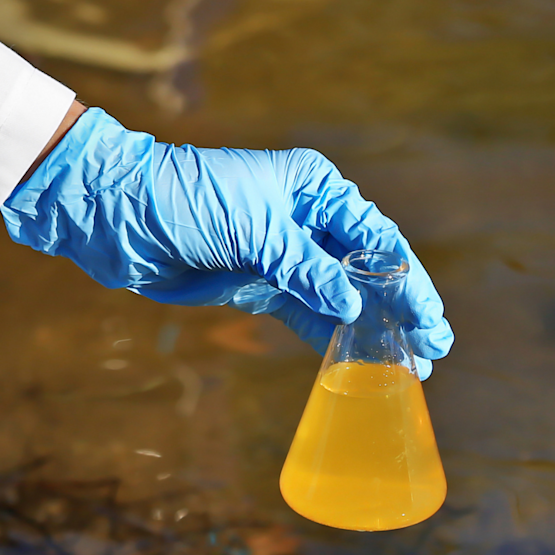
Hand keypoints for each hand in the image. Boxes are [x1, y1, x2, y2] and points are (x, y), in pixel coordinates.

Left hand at [1, 109, 450, 373]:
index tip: (430, 319)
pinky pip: (305, 314)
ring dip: (372, 329)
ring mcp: (284, 255)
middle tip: (433, 349)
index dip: (406, 280)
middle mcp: (307, 218)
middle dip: (401, 308)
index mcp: (315, 188)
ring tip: (409, 367)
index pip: (376, 238)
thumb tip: (352, 306)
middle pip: (367, 269)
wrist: (120, 216)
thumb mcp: (256, 231)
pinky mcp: (259, 285)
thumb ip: (307, 269)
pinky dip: (331, 336)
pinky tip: (358, 363)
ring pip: (341, 296)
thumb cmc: (188, 200)